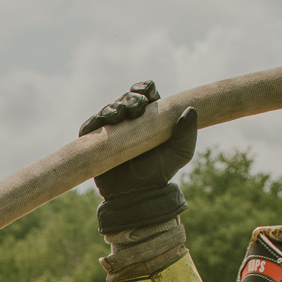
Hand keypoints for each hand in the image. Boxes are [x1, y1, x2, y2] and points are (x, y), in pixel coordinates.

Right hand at [78, 81, 196, 231]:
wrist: (137, 193)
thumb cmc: (160, 172)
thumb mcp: (181, 151)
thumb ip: (188, 131)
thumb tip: (190, 109)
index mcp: (148, 116)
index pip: (144, 93)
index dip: (144, 89)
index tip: (147, 96)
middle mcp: (127, 120)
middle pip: (125, 98)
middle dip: (130, 99)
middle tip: (136, 109)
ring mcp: (109, 130)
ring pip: (108, 109)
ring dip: (113, 108)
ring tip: (119, 116)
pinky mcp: (93, 141)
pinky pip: (90, 125)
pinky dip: (96, 120)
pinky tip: (105, 121)